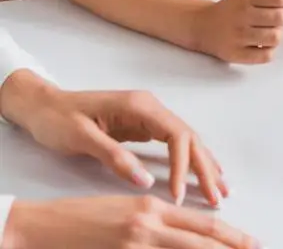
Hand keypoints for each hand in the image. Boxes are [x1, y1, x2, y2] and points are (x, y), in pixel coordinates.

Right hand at [3, 196, 259, 248]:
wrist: (43, 227)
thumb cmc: (83, 219)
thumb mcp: (126, 213)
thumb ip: (156, 223)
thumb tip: (183, 236)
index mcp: (153, 209)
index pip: (200, 223)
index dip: (228, 233)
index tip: (249, 241)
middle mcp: (149, 224)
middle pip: (200, 238)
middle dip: (231, 247)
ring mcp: (135, 242)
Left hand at [13, 83, 225, 206]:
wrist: (44, 105)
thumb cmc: (59, 119)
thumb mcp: (82, 138)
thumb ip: (114, 157)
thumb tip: (146, 181)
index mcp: (141, 106)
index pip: (176, 135)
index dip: (183, 166)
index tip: (179, 195)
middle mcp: (152, 108)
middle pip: (190, 137)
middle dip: (205, 167)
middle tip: (218, 196)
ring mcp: (150, 116)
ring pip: (187, 140)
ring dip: (205, 164)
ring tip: (220, 188)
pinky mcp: (144, 126)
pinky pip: (176, 143)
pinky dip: (192, 159)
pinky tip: (203, 170)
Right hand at [193, 0, 282, 63]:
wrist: (204, 26)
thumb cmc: (233, 5)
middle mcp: (241, 16)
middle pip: (281, 18)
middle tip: (281, 16)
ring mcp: (238, 37)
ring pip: (276, 37)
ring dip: (279, 33)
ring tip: (272, 29)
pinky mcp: (236, 55)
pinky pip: (267, 56)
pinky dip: (270, 50)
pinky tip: (264, 43)